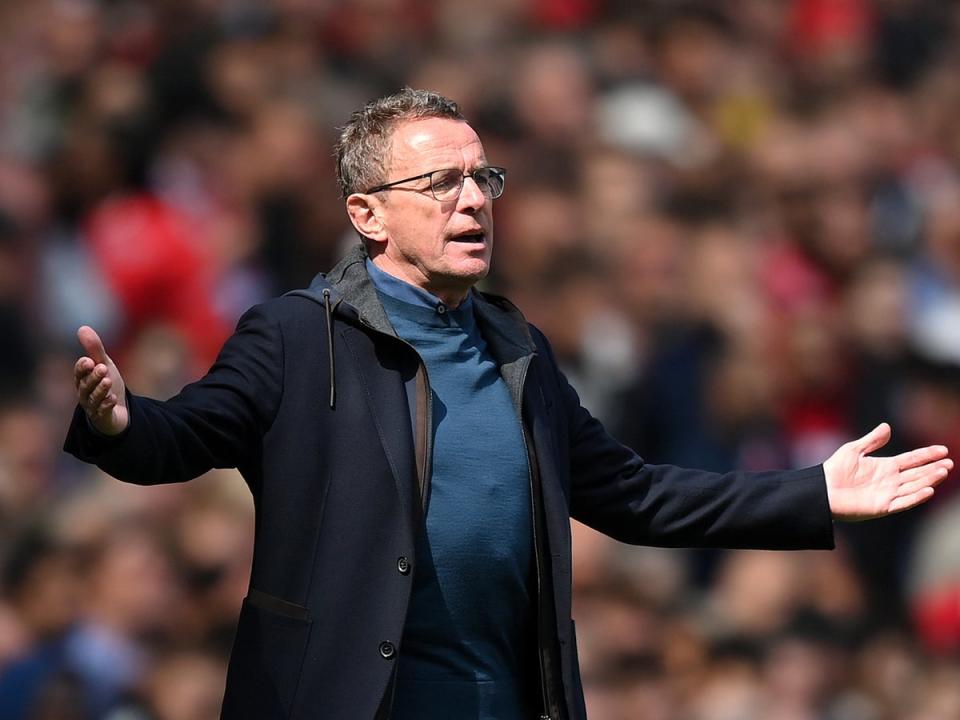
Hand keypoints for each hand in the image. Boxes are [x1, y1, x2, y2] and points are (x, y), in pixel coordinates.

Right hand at [74, 326, 128, 435]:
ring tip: (108, 381)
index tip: (89, 360)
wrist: (119, 410)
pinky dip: (107, 405)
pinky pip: (103, 412)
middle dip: (93, 377)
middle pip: (85, 386)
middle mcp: (85, 394)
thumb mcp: (104, 364)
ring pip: (93, 399)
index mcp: (83, 380)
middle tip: (101, 368)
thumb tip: (82, 328)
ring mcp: (93, 407)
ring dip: (100, 390)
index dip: (82, 368)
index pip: (79, 373)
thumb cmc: (108, 385)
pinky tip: (112, 398)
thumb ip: (94, 349)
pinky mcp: (103, 417)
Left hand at [823, 423, 951, 520]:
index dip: (927, 455)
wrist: (822, 490)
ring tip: (943, 471)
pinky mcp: (883, 506)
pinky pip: (903, 502)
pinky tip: (929, 489)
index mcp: (885, 467)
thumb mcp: (854, 450)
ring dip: (929, 479)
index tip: (943, 450)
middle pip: (918, 473)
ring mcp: (888, 494)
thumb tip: (887, 426)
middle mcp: (890, 481)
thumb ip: (872, 440)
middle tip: (949, 462)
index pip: (911, 460)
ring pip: (915, 486)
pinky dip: (916, 497)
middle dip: (934, 468)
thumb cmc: (835, 470)